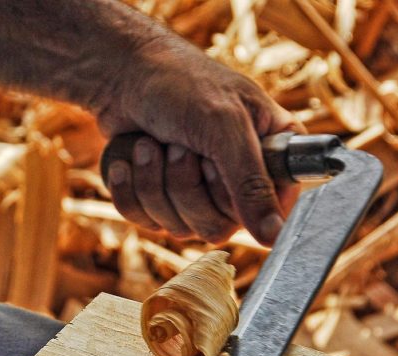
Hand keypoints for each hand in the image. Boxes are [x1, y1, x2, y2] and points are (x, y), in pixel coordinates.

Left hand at [96, 35, 299, 245]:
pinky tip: (130, 158)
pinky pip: (145, 222)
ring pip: (179, 228)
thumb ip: (251, 183)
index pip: (270, 214)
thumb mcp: (224, 127)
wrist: (123, 76)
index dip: (236, 197)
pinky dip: (130, 188)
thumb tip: (275, 237)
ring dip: (154, 182)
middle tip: (180, 144)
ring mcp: (200, 197)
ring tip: (151, 144)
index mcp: (273, 157)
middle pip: (217, 227)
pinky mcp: (162, 203)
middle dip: (186, 183)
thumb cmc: (182, 85)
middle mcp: (240, 182)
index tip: (216, 163)